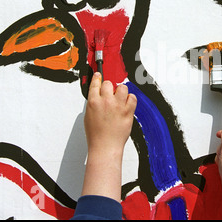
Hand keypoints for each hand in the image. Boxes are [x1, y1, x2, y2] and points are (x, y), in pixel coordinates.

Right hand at [81, 73, 136, 200]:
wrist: (105, 146)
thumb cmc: (96, 134)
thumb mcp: (89, 116)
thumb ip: (94, 104)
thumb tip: (98, 97)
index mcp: (93, 102)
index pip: (95, 83)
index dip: (97, 78)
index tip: (99, 75)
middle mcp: (105, 101)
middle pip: (109, 83)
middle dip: (110, 87)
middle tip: (111, 94)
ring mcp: (117, 105)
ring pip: (122, 87)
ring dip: (121, 91)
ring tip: (120, 98)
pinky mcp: (128, 111)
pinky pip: (132, 97)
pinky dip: (130, 99)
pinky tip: (127, 104)